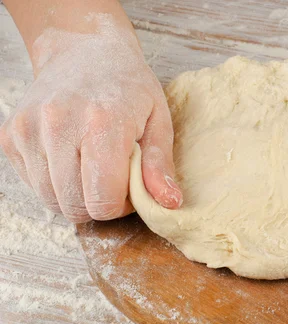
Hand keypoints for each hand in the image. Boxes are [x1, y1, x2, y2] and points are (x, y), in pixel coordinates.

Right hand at [0, 14, 181, 221]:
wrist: (83, 49)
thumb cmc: (128, 86)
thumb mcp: (158, 120)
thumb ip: (160, 165)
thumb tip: (169, 203)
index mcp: (102, 123)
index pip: (103, 201)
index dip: (121, 206)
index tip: (130, 186)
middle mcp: (58, 125)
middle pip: (75, 207)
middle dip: (99, 203)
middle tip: (114, 177)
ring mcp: (28, 130)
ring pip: (51, 201)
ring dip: (76, 196)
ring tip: (93, 166)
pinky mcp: (10, 135)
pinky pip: (33, 186)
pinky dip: (55, 183)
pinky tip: (71, 157)